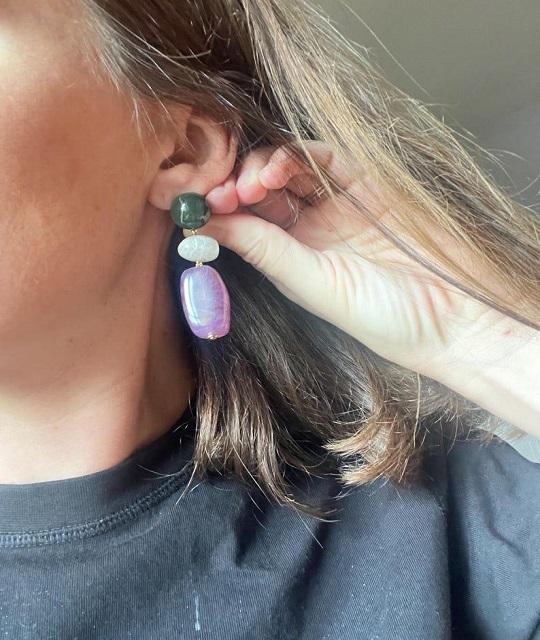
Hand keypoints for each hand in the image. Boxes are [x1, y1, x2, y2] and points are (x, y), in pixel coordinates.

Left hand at [195, 141, 523, 379]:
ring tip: (257, 181)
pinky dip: (304, 153)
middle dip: (239, 183)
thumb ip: (262, 247)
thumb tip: (203, 221)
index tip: (199, 203)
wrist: (451, 316)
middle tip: (228, 190)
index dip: (221, 208)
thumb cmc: (380, 315)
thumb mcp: (311, 283)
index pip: (246, 221)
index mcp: (291, 258)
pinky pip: (330, 158)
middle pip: (263, 191)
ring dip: (267, 166)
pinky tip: (285, 165)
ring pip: (291, 169)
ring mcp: (340, 204)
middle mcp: (310, 229)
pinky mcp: (370, 184)